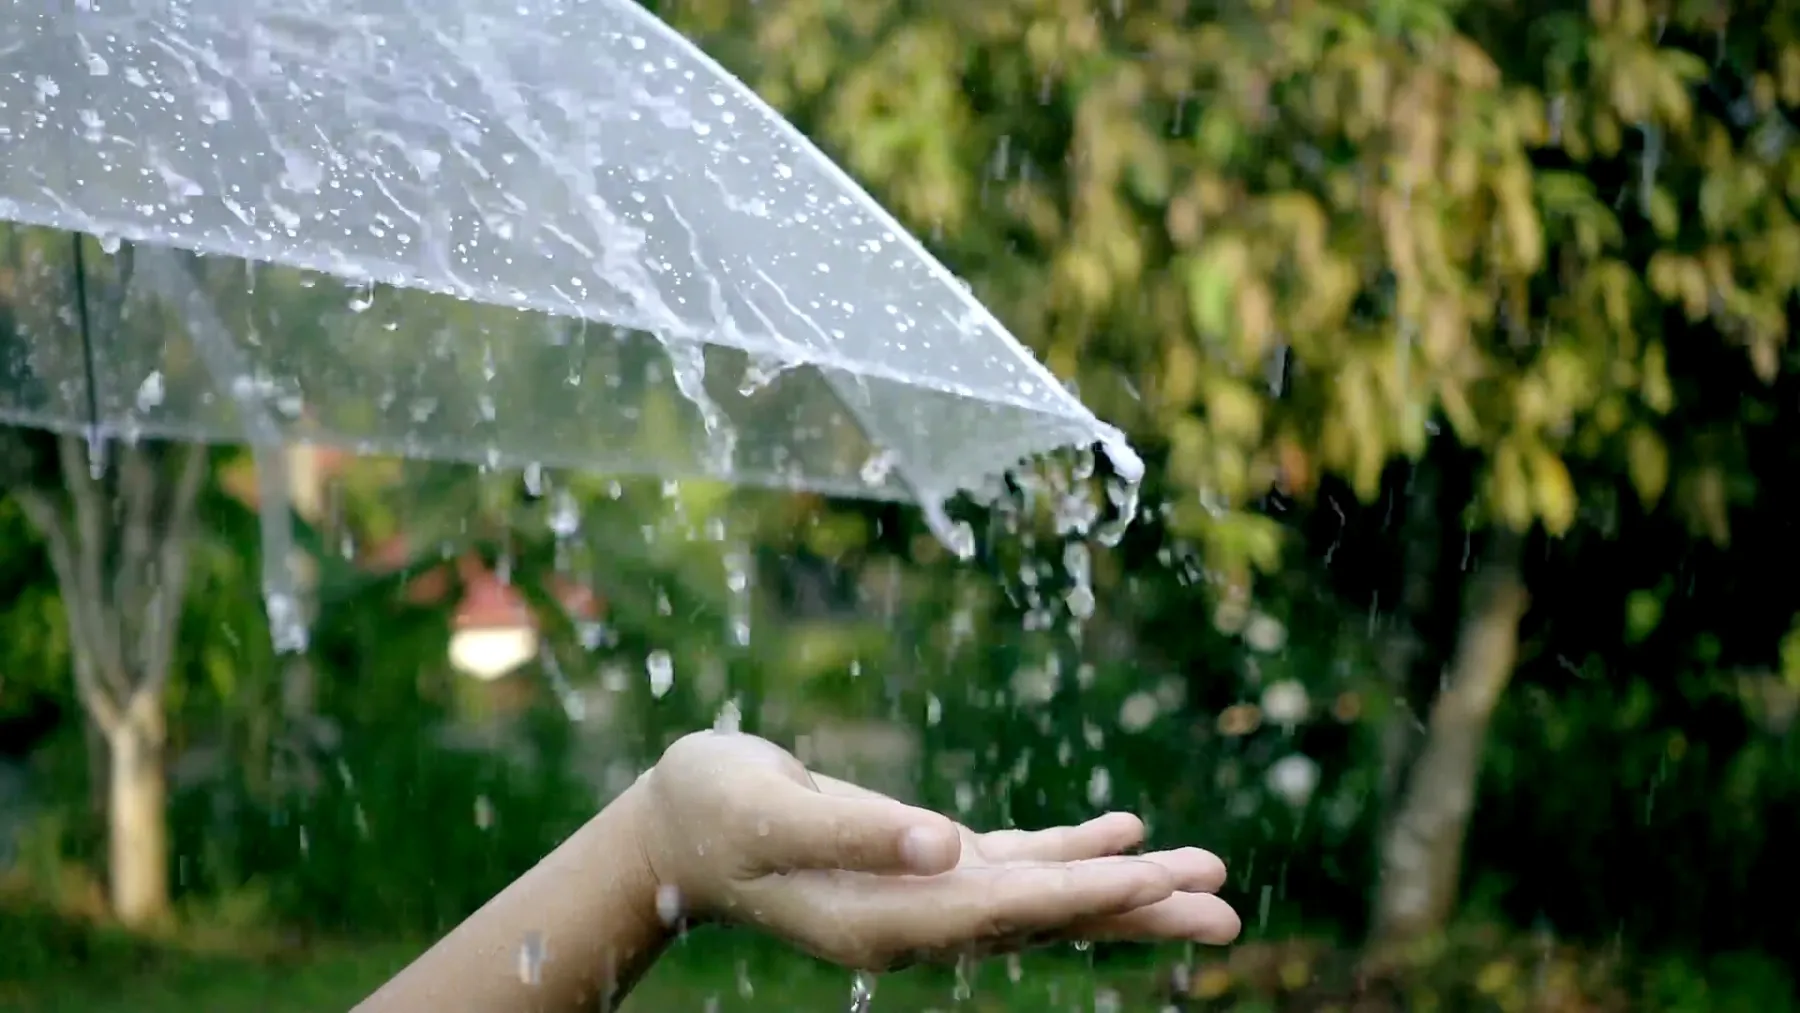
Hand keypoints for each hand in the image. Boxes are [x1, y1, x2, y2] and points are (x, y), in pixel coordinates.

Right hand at [628, 730, 1239, 969]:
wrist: (679, 824)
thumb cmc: (714, 811)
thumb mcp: (772, 815)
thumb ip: (853, 832)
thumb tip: (939, 845)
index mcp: (890, 920)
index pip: (1009, 912)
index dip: (1088, 896)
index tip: (1163, 885)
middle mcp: (923, 921)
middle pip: (1051, 921)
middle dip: (1139, 913)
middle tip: (1227, 912)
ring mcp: (931, 895)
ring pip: (1048, 895)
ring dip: (1125, 885)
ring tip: (1208, 873)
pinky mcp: (929, 864)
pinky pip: (1018, 864)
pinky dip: (1073, 851)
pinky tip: (1126, 831)